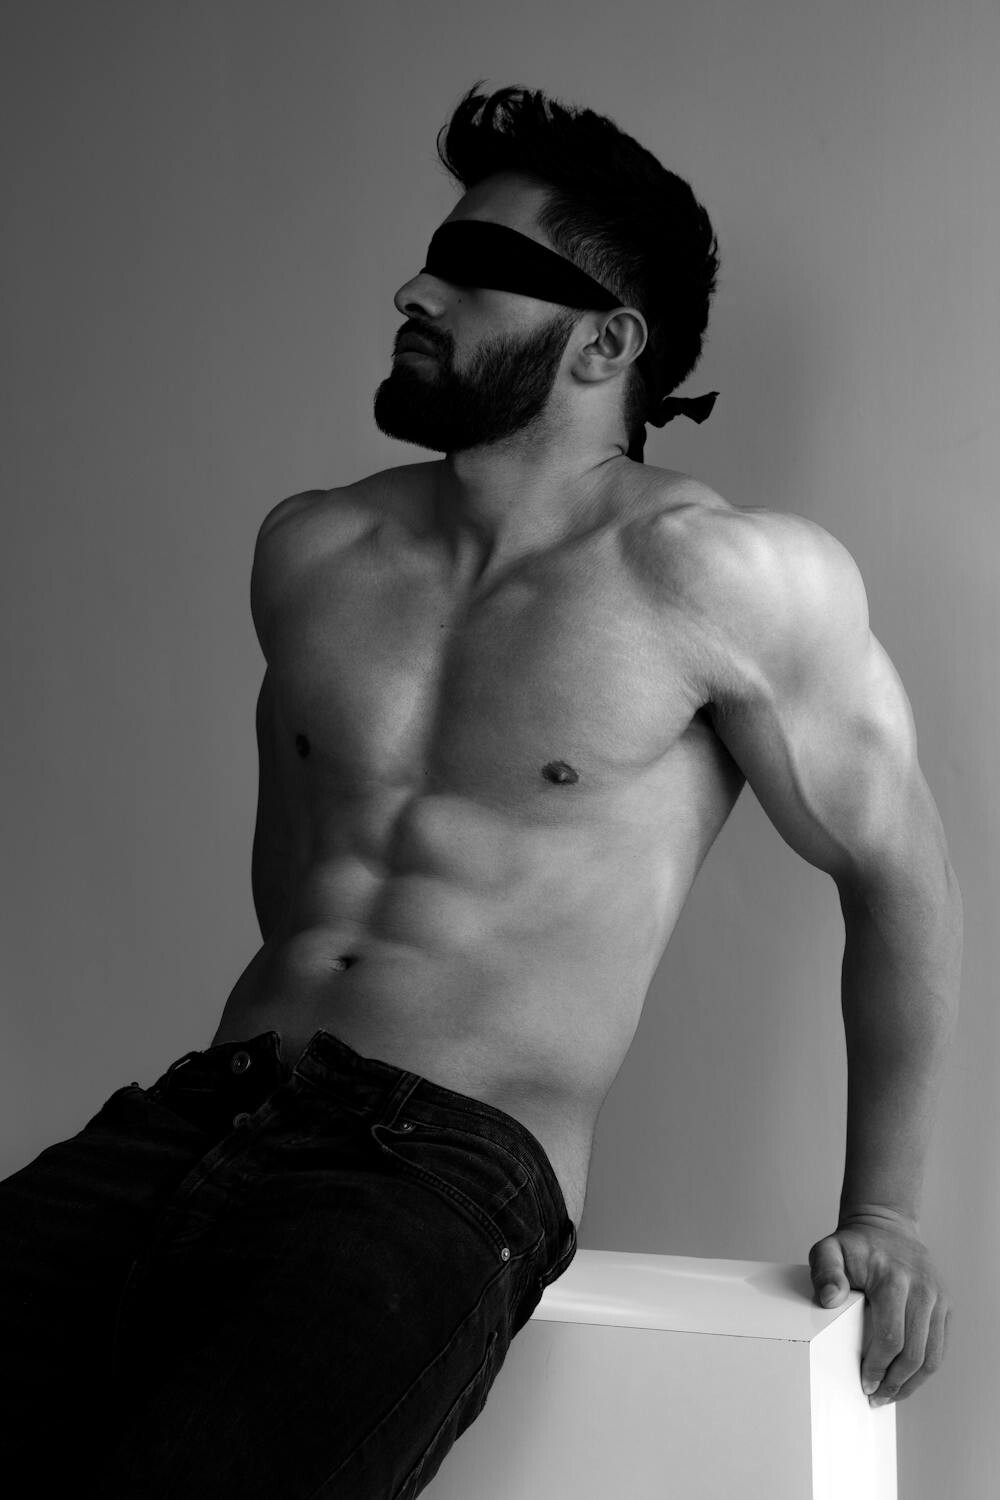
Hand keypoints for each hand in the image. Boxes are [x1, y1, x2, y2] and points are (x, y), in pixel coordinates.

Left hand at [808, 1213, 952, 1406]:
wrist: (886, 1227)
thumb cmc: (854, 1245)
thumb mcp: (828, 1250)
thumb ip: (825, 1272)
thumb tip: (830, 1300)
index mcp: (894, 1278)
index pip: (891, 1337)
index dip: (878, 1367)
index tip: (864, 1383)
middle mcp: (923, 1288)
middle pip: (914, 1353)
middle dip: (894, 1383)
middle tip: (876, 1398)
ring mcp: (938, 1297)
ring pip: (932, 1357)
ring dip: (912, 1384)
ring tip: (890, 1396)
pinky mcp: (946, 1305)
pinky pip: (939, 1347)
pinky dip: (924, 1369)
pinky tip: (905, 1379)